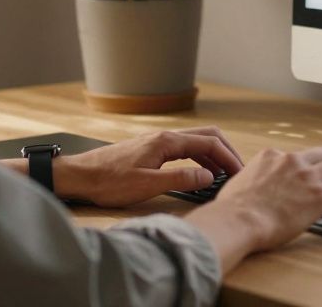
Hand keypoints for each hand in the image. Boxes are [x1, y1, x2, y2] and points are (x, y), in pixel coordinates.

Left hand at [53, 126, 243, 206]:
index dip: (229, 158)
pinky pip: (184, 149)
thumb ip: (180, 180)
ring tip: (225, 175)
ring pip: (195, 142)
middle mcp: (164, 137)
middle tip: (239, 172)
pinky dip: (199, 158)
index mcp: (166, 142)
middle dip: (226, 151)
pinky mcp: (151, 150)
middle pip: (206, 137)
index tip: (241, 174)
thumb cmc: (109, 181)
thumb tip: (209, 176)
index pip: (209, 144)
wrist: (80, 176)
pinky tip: (200, 174)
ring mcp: (157, 142)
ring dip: (213, 156)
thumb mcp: (147, 185)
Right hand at [187, 146, 321, 263]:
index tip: (305, 182)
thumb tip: (247, 191)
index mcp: (270, 157)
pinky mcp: (321, 194)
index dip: (303, 170)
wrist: (238, 220)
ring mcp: (308, 176)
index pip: (295, 157)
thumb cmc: (231, 211)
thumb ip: (249, 181)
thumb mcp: (237, 184)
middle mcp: (291, 160)